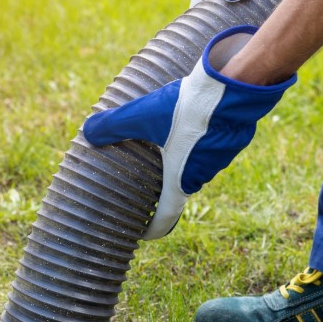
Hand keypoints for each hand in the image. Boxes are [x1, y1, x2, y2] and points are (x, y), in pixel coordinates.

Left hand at [83, 26, 295, 239]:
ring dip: (181, 159)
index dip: (154, 228)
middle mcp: (201, 175)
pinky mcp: (232, 141)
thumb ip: (114, 125)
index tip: (144, 233)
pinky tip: (189, 123)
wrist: (234, 87)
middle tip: (146, 181)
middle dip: (162, 187)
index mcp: (180, 179)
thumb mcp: (142, 115)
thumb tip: (88, 132)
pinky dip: (197, 142)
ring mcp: (220, 159)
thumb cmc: (188, 108)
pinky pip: (210, 148)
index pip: (166, 216)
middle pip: (178, 186)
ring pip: (195, 165)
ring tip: (165, 145)